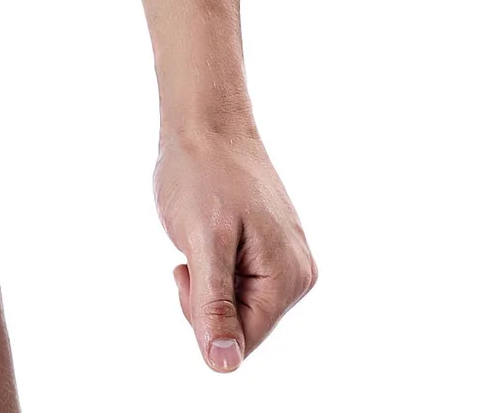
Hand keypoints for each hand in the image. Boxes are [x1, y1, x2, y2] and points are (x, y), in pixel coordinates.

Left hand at [153, 125, 316, 371]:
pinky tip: (214, 229)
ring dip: (209, 278)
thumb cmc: (201, 171)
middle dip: (206, 297)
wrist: (206, 119)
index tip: (187, 270)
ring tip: (203, 231)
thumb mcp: (200, 242)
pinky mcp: (272, 245)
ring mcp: (287, 258)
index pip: (243, 340)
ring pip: (238, 302)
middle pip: (242, 324)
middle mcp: (298, 274)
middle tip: (192, 248)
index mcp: (287, 278)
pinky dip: (215, 262)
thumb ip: (213, 306)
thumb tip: (223, 364)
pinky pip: (239, 278)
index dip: (203, 316)